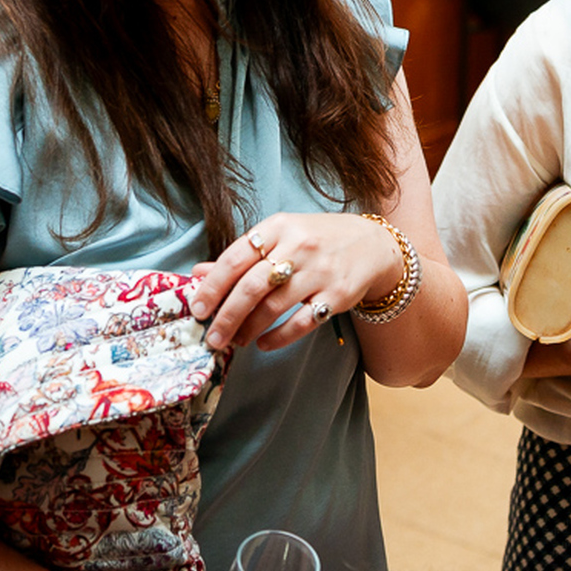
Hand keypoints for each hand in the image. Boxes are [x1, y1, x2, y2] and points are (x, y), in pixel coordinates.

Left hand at [190, 212, 405, 351]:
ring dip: (248, 328)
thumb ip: (241, 256)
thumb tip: (198, 273)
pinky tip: (264, 344)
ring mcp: (320, 271)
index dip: (213, 285)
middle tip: (212, 337)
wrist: (372, 244)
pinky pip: (302, 322)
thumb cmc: (316, 240)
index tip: (197, 309)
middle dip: (227, 315)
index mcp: (278, 227)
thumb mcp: (280, 237)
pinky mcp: (337, 295)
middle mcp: (299, 246)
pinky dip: (279, 337)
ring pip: (274, 306)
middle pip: (252, 285)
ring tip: (235, 341)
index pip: (236, 257)